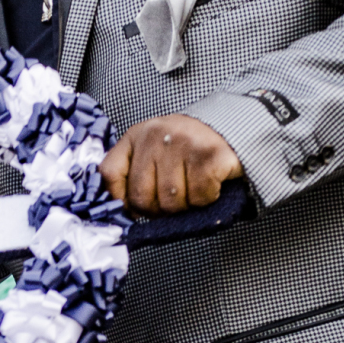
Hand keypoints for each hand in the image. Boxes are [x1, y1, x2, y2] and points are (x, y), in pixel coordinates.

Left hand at [101, 115, 243, 215]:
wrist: (233, 130)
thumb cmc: (190, 149)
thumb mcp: (154, 153)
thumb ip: (135, 174)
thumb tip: (125, 212)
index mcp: (137, 136)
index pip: (110, 173)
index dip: (120, 200)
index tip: (132, 210)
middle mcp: (156, 135)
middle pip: (141, 197)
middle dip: (158, 209)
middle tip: (174, 198)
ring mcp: (182, 143)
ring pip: (171, 202)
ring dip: (185, 205)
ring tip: (193, 187)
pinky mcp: (208, 155)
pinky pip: (199, 197)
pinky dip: (206, 200)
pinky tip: (210, 183)